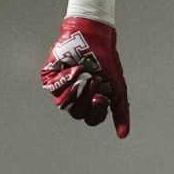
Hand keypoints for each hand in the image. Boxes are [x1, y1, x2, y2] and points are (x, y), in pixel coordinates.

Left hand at [40, 18, 130, 138]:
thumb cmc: (106, 60)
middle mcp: (75, 97)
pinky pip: (53, 88)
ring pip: (64, 105)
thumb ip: (121, 111)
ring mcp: (61, 88)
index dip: (97, 111)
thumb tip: (123, 136)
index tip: (102, 96)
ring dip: (78, 90)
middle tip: (95, 82)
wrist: (93, 36)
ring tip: (87, 75)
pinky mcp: (50, 78)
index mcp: (91, 101)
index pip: (92, 118)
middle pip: (78, 113)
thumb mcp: (118, 87)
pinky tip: (76, 69)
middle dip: (87, 99)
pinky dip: (68, 79)